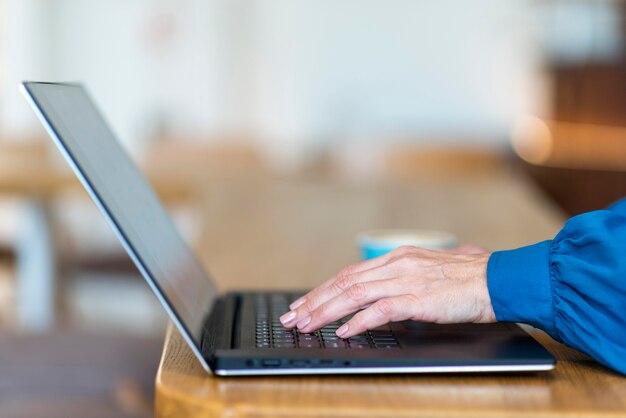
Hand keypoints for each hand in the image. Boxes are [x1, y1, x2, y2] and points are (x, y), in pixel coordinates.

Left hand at [279, 245, 495, 337]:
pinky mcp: (418, 297)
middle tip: (293, 316)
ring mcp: (406, 279)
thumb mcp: (426, 273)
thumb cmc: (466, 280)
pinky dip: (359, 321)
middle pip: (344, 281)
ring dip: (327, 310)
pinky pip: (380, 309)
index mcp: (397, 258)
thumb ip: (401, 281)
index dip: (323, 289)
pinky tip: (344, 331)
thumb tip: (379, 301)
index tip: (304, 303)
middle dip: (314, 300)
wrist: (498, 280)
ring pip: (355, 293)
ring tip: (308, 324)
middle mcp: (396, 264)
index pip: (349, 273)